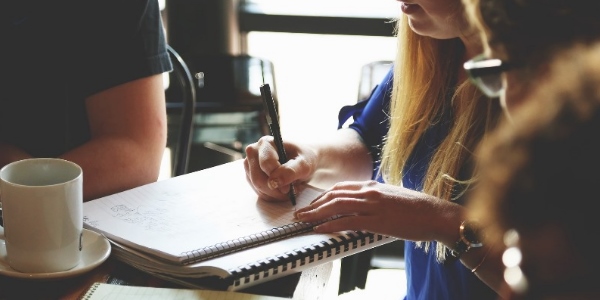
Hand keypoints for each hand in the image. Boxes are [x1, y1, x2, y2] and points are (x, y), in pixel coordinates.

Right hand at [244, 136, 317, 201]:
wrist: (302, 161)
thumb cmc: (304, 159)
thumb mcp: (304, 164)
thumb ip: (291, 171)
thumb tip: (274, 182)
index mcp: (266, 143)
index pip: (266, 164)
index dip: (278, 178)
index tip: (289, 187)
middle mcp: (254, 151)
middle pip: (258, 178)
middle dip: (275, 190)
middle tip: (290, 191)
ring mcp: (250, 164)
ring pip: (257, 187)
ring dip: (275, 194)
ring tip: (289, 189)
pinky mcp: (250, 176)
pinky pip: (258, 192)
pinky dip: (272, 195)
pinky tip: (282, 190)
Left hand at [294, 180, 462, 242]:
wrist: (436, 214)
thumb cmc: (417, 209)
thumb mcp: (392, 197)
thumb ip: (375, 199)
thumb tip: (362, 207)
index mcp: (373, 185)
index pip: (340, 188)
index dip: (323, 196)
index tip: (313, 204)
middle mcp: (370, 191)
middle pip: (334, 195)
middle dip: (314, 204)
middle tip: (300, 213)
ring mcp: (373, 205)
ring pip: (337, 206)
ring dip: (316, 213)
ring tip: (304, 220)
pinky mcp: (377, 220)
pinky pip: (348, 221)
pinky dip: (331, 225)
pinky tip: (320, 229)